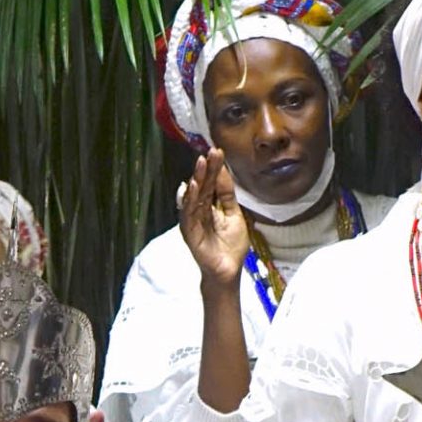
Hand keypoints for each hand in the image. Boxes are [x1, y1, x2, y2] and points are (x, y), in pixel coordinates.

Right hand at [178, 152, 250, 287]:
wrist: (228, 271)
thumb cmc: (230, 246)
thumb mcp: (234, 214)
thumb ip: (227, 195)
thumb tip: (224, 171)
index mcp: (210, 205)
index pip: (211, 183)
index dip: (215, 168)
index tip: (218, 151)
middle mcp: (200, 210)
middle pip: (202, 186)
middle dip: (206, 169)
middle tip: (210, 152)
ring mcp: (193, 220)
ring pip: (193, 196)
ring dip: (196, 179)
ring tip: (201, 163)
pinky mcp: (189, 231)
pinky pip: (187, 213)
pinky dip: (189, 199)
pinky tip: (192, 186)